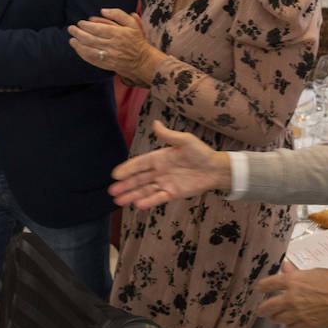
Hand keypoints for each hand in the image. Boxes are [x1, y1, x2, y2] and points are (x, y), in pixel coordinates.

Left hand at [68, 8, 162, 82]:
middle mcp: (113, 45)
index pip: (98, 29)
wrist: (142, 60)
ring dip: (78, 45)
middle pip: (91, 39)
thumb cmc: (136, 40)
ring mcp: (109, 56)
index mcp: (118, 33)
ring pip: (90, 50)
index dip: (87, 26)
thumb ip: (118, 14)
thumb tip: (103, 10)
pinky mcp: (107, 64)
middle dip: (78, 34)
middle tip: (71, 29)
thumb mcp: (132, 23)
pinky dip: (83, 54)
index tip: (80, 23)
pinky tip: (78, 49)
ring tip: (71, 39)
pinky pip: (92, 59)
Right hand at [108, 120, 230, 207]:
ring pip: (145, 190)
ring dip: (132, 195)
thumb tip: (155, 123)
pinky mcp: (173, 193)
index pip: (140, 163)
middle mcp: (159, 171)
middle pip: (139, 179)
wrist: (215, 168)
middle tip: (112, 191)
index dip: (128, 168)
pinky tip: (138, 204)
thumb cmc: (201, 152)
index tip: (115, 174)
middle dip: (125, 185)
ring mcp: (165, 183)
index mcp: (159, 157)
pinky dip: (148, 201)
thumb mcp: (185, 141)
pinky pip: (158, 197)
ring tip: (119, 201)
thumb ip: (168, 135)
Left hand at [255, 263, 327, 327]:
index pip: (269, 284)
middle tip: (260, 310)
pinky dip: (290, 325)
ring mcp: (298, 313)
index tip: (258, 289)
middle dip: (262, 308)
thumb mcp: (314, 272)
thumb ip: (297, 273)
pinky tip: (291, 323)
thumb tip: (285, 268)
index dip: (261, 287)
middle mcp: (291, 298)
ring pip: (278, 319)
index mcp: (293, 281)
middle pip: (269, 306)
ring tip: (276, 317)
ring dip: (276, 317)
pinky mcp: (307, 324)